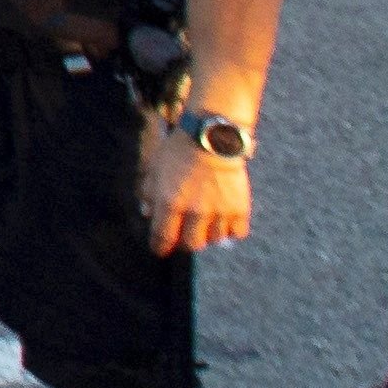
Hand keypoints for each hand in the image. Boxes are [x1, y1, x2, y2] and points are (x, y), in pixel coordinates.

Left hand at [144, 123, 255, 256]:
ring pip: (213, 240)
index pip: (163, 238)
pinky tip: (224, 220)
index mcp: (169, 203)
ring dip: (207, 235)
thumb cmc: (179, 151)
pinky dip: (231, 230)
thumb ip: (149, 193)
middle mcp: (194, 212)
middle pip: (190, 244)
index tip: (160, 250)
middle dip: (184, 242)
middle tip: (183, 235)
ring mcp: (219, 212)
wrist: (212, 137)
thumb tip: (147, 213)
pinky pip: (237, 233)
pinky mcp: (240, 209)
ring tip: (205, 224)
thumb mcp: (155, 169)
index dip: (160, 248)